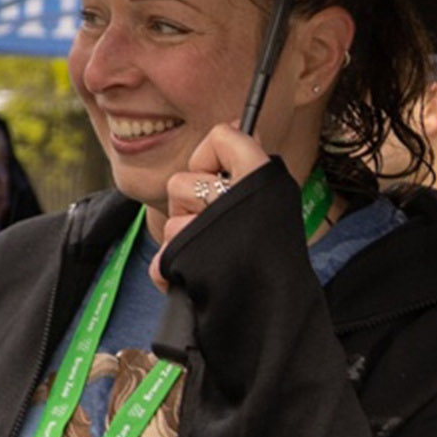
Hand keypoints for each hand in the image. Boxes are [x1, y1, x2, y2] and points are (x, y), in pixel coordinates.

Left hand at [151, 123, 272, 285]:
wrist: (275, 308)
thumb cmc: (271, 254)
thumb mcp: (268, 202)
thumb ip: (244, 165)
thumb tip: (233, 128)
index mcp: (261, 179)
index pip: (222, 137)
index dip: (214, 157)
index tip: (224, 178)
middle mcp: (236, 199)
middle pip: (180, 182)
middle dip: (191, 206)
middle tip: (219, 227)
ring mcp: (207, 231)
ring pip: (171, 221)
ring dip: (185, 240)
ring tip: (214, 254)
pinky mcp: (184, 262)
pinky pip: (161, 257)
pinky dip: (171, 272)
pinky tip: (194, 277)